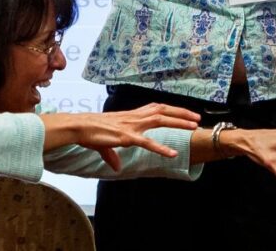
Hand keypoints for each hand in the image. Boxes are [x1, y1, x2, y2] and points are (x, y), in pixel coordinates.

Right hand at [41, 104, 201, 171]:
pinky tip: (172, 154)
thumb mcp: (104, 144)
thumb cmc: (89, 132)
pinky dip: (161, 148)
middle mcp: (134, 117)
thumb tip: (117, 167)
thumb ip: (113, 156)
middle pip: (162, 110)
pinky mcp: (126, 137)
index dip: (171, 109)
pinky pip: (147, 142)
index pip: (155, 108)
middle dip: (181, 113)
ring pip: (160, 119)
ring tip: (193, 127)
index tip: (184, 112)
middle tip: (197, 118)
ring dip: (178, 122)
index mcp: (131, 116)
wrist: (78, 127)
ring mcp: (131, 126)